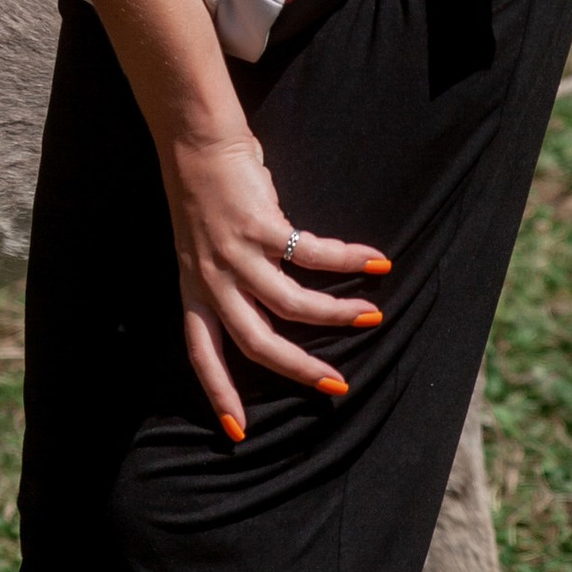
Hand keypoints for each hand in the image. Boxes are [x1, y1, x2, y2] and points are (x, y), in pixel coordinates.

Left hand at [159, 122, 388, 439]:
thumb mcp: (206, 245)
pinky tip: (377, 262)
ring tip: (371, 316)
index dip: (219, 393)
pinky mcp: (260, 225)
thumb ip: (233, 276)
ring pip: (291, 305)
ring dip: (336, 314)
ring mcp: (235, 254)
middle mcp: (212, 279)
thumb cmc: (207, 189)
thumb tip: (276, 301)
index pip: (201, 353)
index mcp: (195, 289)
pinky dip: (349, 259)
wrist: (194, 139)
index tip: (238, 432)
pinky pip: (312, 255)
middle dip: (298, 369)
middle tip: (336, 384)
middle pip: (256, 342)